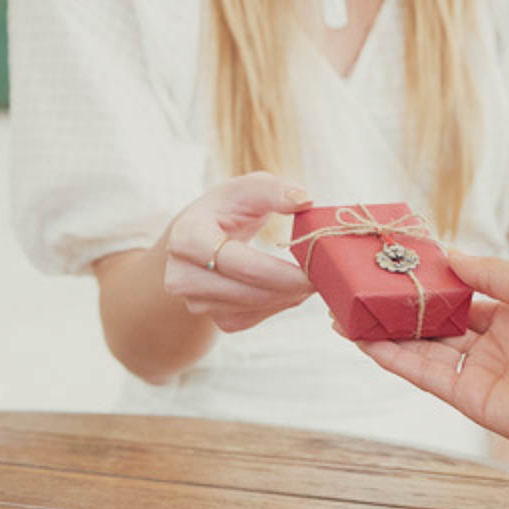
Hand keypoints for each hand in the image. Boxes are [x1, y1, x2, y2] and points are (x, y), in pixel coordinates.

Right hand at [163, 172, 314, 332]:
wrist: (200, 237)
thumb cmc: (228, 208)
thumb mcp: (247, 189)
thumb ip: (275, 190)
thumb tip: (304, 201)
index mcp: (187, 237)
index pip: (235, 262)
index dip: (279, 270)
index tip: (315, 267)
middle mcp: (182, 276)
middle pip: (247, 291)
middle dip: (291, 286)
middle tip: (326, 275)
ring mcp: (195, 302)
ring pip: (252, 308)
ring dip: (288, 296)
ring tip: (313, 276)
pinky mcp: (214, 319)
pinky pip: (253, 319)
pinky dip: (279, 305)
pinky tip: (292, 287)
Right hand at [356, 248, 508, 461]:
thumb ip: (488, 272)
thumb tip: (449, 254)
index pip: (459, 294)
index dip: (429, 282)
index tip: (398, 267)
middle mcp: (491, 342)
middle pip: (434, 323)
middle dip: (400, 310)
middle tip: (363, 293)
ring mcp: (478, 371)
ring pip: (422, 349)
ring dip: (386, 334)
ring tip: (349, 316)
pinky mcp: (469, 399)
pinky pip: (425, 375)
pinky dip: (395, 359)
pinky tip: (368, 342)